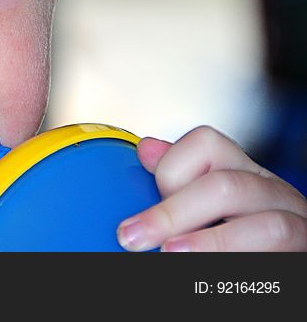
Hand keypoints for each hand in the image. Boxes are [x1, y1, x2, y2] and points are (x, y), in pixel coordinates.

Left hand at [116, 125, 306, 250]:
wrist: (272, 263)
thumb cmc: (236, 233)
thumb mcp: (204, 202)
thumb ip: (179, 177)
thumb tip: (145, 149)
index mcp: (241, 169)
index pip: (206, 143)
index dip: (171, 167)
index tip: (149, 194)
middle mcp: (271, 191)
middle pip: (224, 186)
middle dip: (172, 212)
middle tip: (132, 238)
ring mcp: (295, 222)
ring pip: (264, 226)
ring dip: (212, 243)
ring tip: (170, 254)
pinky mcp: (302, 252)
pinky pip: (280, 254)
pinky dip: (238, 263)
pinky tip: (208, 277)